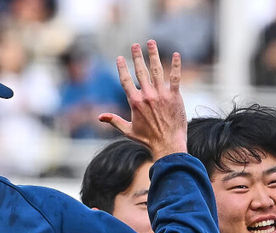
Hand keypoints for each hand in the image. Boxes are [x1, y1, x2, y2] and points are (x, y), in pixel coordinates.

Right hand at [99, 40, 186, 159]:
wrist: (168, 145)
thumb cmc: (148, 140)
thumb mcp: (128, 131)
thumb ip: (114, 121)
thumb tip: (100, 117)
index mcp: (135, 102)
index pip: (125, 80)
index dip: (122, 68)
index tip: (120, 58)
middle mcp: (147, 95)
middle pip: (140, 71)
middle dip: (137, 56)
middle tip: (135, 45)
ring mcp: (161, 95)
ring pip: (156, 70)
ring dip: (153, 55)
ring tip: (151, 42)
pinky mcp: (174, 97)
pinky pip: (175, 78)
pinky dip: (176, 65)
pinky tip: (176, 54)